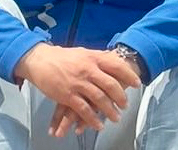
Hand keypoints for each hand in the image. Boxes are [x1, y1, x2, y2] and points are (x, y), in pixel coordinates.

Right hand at [14, 42, 140, 137]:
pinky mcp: (67, 95)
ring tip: (116, 117)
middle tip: (126, 105)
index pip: (116, 65)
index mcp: (93, 57)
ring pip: (99, 99)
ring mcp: (78, 83)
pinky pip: (84, 110)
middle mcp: (88, 69)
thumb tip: (112, 59)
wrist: (40, 60)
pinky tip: (99, 124)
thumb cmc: (62, 56)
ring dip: (109, 110)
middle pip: (110, 84)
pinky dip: (93, 119)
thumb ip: (97, 58)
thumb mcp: (83, 53)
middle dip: (120, 97)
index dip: (128, 75)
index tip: (136, 83)